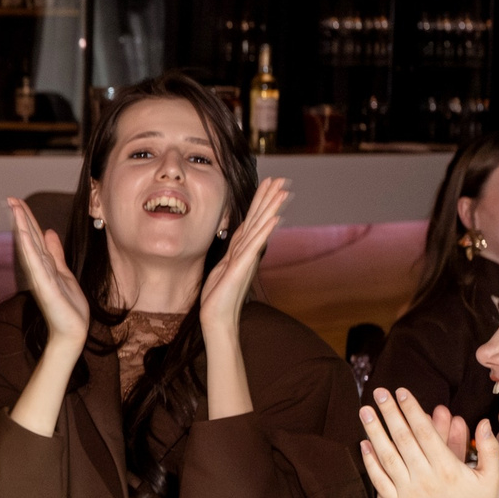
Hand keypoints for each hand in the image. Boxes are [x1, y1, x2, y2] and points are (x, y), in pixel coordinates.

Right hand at [8, 197, 88, 348]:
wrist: (72, 331)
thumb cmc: (68, 306)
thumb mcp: (64, 273)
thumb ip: (55, 253)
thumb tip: (48, 232)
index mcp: (44, 265)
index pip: (33, 237)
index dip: (26, 218)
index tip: (17, 201)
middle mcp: (39, 269)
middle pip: (29, 238)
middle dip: (20, 218)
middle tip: (10, 198)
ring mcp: (41, 278)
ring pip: (30, 247)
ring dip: (22, 228)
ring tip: (15, 209)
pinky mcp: (46, 287)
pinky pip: (37, 264)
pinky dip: (29, 249)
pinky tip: (24, 235)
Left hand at [198, 176, 288, 339]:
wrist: (216, 318)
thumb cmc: (217, 296)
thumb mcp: (222, 267)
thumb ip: (231, 252)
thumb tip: (236, 239)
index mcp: (241, 250)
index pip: (252, 220)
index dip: (260, 201)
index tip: (269, 183)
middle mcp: (247, 251)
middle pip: (260, 219)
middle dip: (269, 198)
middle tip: (281, 178)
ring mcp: (246, 259)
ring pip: (260, 228)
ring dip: (271, 208)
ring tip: (283, 191)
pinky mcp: (241, 268)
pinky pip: (254, 246)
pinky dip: (264, 231)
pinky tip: (274, 218)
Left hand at [360, 387, 498, 497]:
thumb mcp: (493, 478)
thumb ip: (489, 448)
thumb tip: (483, 422)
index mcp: (448, 468)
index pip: (424, 431)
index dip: (412, 409)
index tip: (401, 392)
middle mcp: (426, 478)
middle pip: (403, 438)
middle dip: (390, 412)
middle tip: (379, 392)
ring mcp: (409, 493)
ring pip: (387, 456)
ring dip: (375, 431)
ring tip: (366, 411)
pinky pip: (380, 480)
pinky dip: (370, 461)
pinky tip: (364, 443)